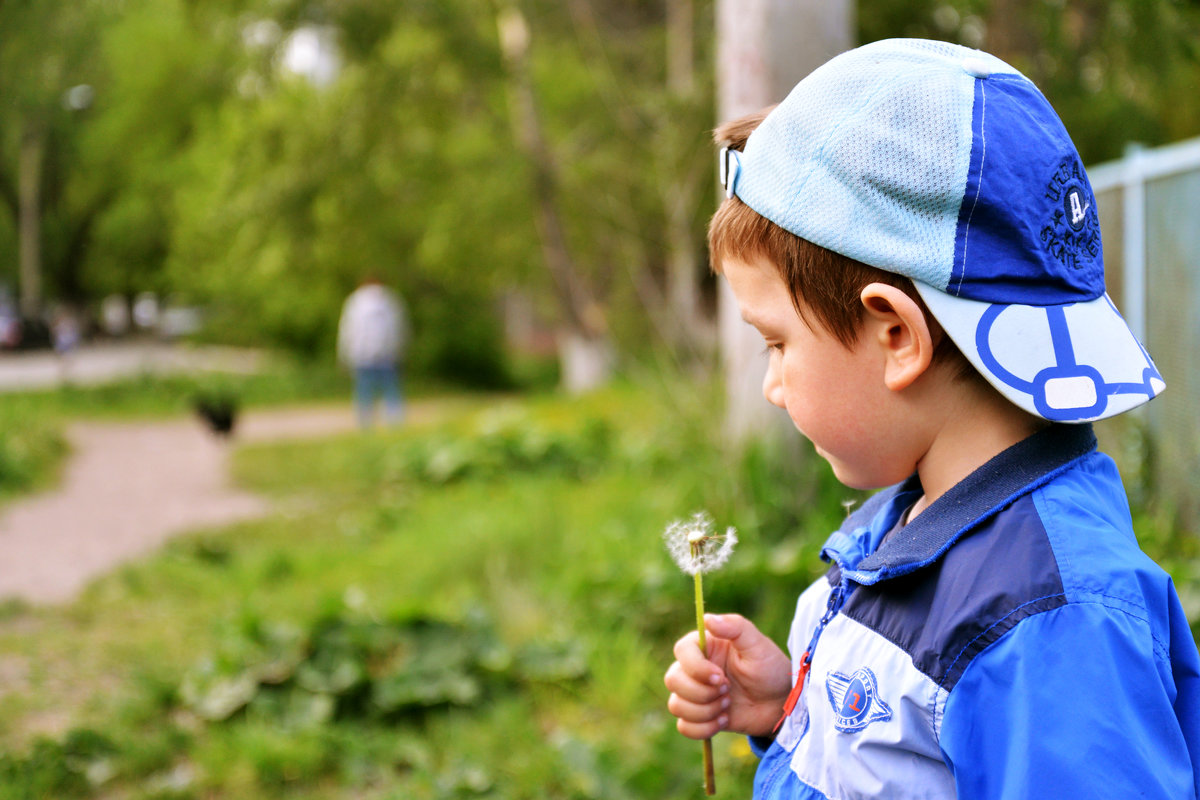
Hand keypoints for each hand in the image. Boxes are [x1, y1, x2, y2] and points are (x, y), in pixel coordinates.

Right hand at [664, 613, 792, 738]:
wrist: (781, 704)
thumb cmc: (770, 668)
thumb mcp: (758, 644)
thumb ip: (735, 627)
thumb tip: (707, 618)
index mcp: (705, 646)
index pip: (681, 651)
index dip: (696, 667)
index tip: (721, 677)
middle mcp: (694, 669)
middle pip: (673, 680)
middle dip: (701, 692)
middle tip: (728, 691)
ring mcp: (695, 694)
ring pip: (676, 705)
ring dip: (704, 711)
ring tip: (727, 705)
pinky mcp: (700, 716)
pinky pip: (684, 726)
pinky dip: (703, 728)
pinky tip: (724, 720)